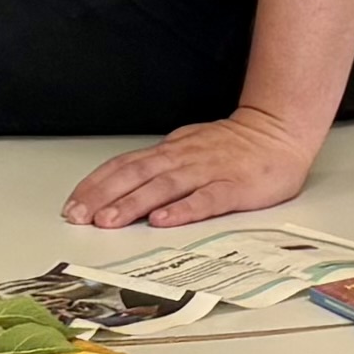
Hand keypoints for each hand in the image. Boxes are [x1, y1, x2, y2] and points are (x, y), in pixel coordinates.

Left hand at [65, 106, 321, 229]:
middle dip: (103, 195)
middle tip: (78, 216)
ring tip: (108, 220)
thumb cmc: (235, 146)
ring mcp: (209, 172)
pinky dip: (182, 210)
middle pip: (136, 175)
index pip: (125, 165)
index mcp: (171, 152)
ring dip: (133, 203)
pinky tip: (163, 221)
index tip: (73, 203)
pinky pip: (205, 199)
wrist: (280, 132)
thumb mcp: (190, 149)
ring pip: (164, 187)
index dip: (96, 184)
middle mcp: (183, 159)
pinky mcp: (235, 188)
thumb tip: (126, 184)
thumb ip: (161, 166)